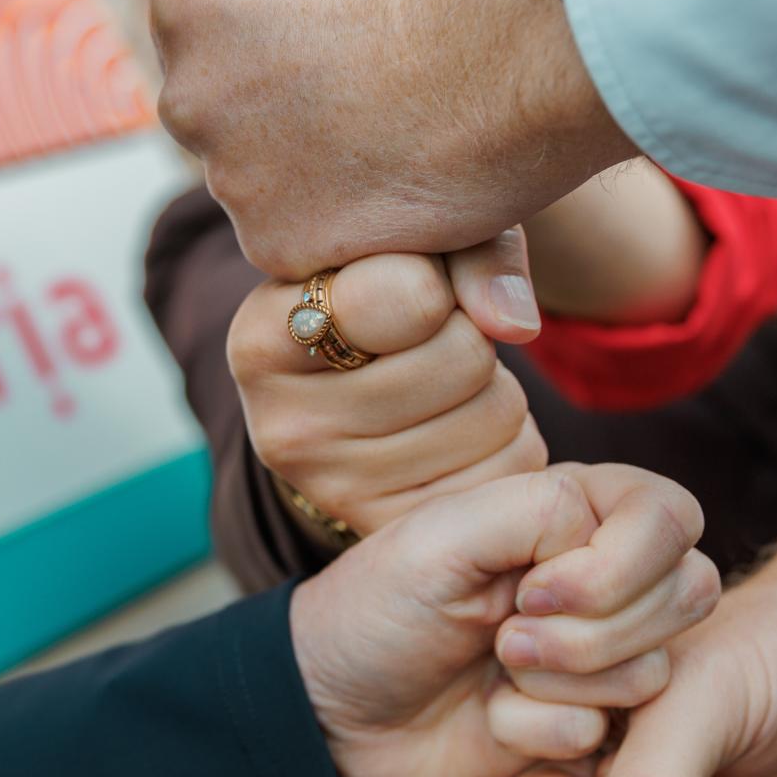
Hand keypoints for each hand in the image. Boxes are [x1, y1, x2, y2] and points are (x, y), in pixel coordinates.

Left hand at [152, 0, 635, 278]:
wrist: (532, 30)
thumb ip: (304, 20)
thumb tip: (301, 52)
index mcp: (187, 4)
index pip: (221, 57)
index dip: (297, 61)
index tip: (360, 50)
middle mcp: (187, 95)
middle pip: (235, 135)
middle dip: (300, 132)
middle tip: (390, 105)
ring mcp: (228, 176)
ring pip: (275, 199)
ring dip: (332, 190)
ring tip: (416, 140)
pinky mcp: (278, 246)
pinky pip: (316, 254)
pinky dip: (364, 237)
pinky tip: (420, 184)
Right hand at [230, 232, 547, 534]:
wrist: (348, 399)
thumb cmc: (381, 297)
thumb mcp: (408, 247)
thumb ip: (467, 253)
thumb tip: (516, 324)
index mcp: (261, 337)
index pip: (407, 291)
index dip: (437, 275)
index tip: (413, 279)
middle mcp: (283, 428)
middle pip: (460, 352)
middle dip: (470, 330)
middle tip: (430, 334)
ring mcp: (340, 492)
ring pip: (495, 411)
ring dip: (495, 385)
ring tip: (443, 382)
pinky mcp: (403, 529)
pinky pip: (511, 466)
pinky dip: (511, 438)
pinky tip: (460, 429)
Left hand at [291, 463, 719, 776]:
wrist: (334, 714)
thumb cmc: (376, 609)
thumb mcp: (441, 536)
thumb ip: (539, 509)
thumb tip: (603, 537)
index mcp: (575, 507)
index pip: (670, 517)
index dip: (614, 565)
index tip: (530, 587)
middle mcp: (603, 571)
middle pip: (686, 592)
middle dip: (589, 631)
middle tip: (504, 634)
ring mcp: (601, 648)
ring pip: (657, 668)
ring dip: (562, 682)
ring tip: (497, 668)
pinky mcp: (588, 718)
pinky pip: (612, 729)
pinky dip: (541, 731)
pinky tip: (495, 717)